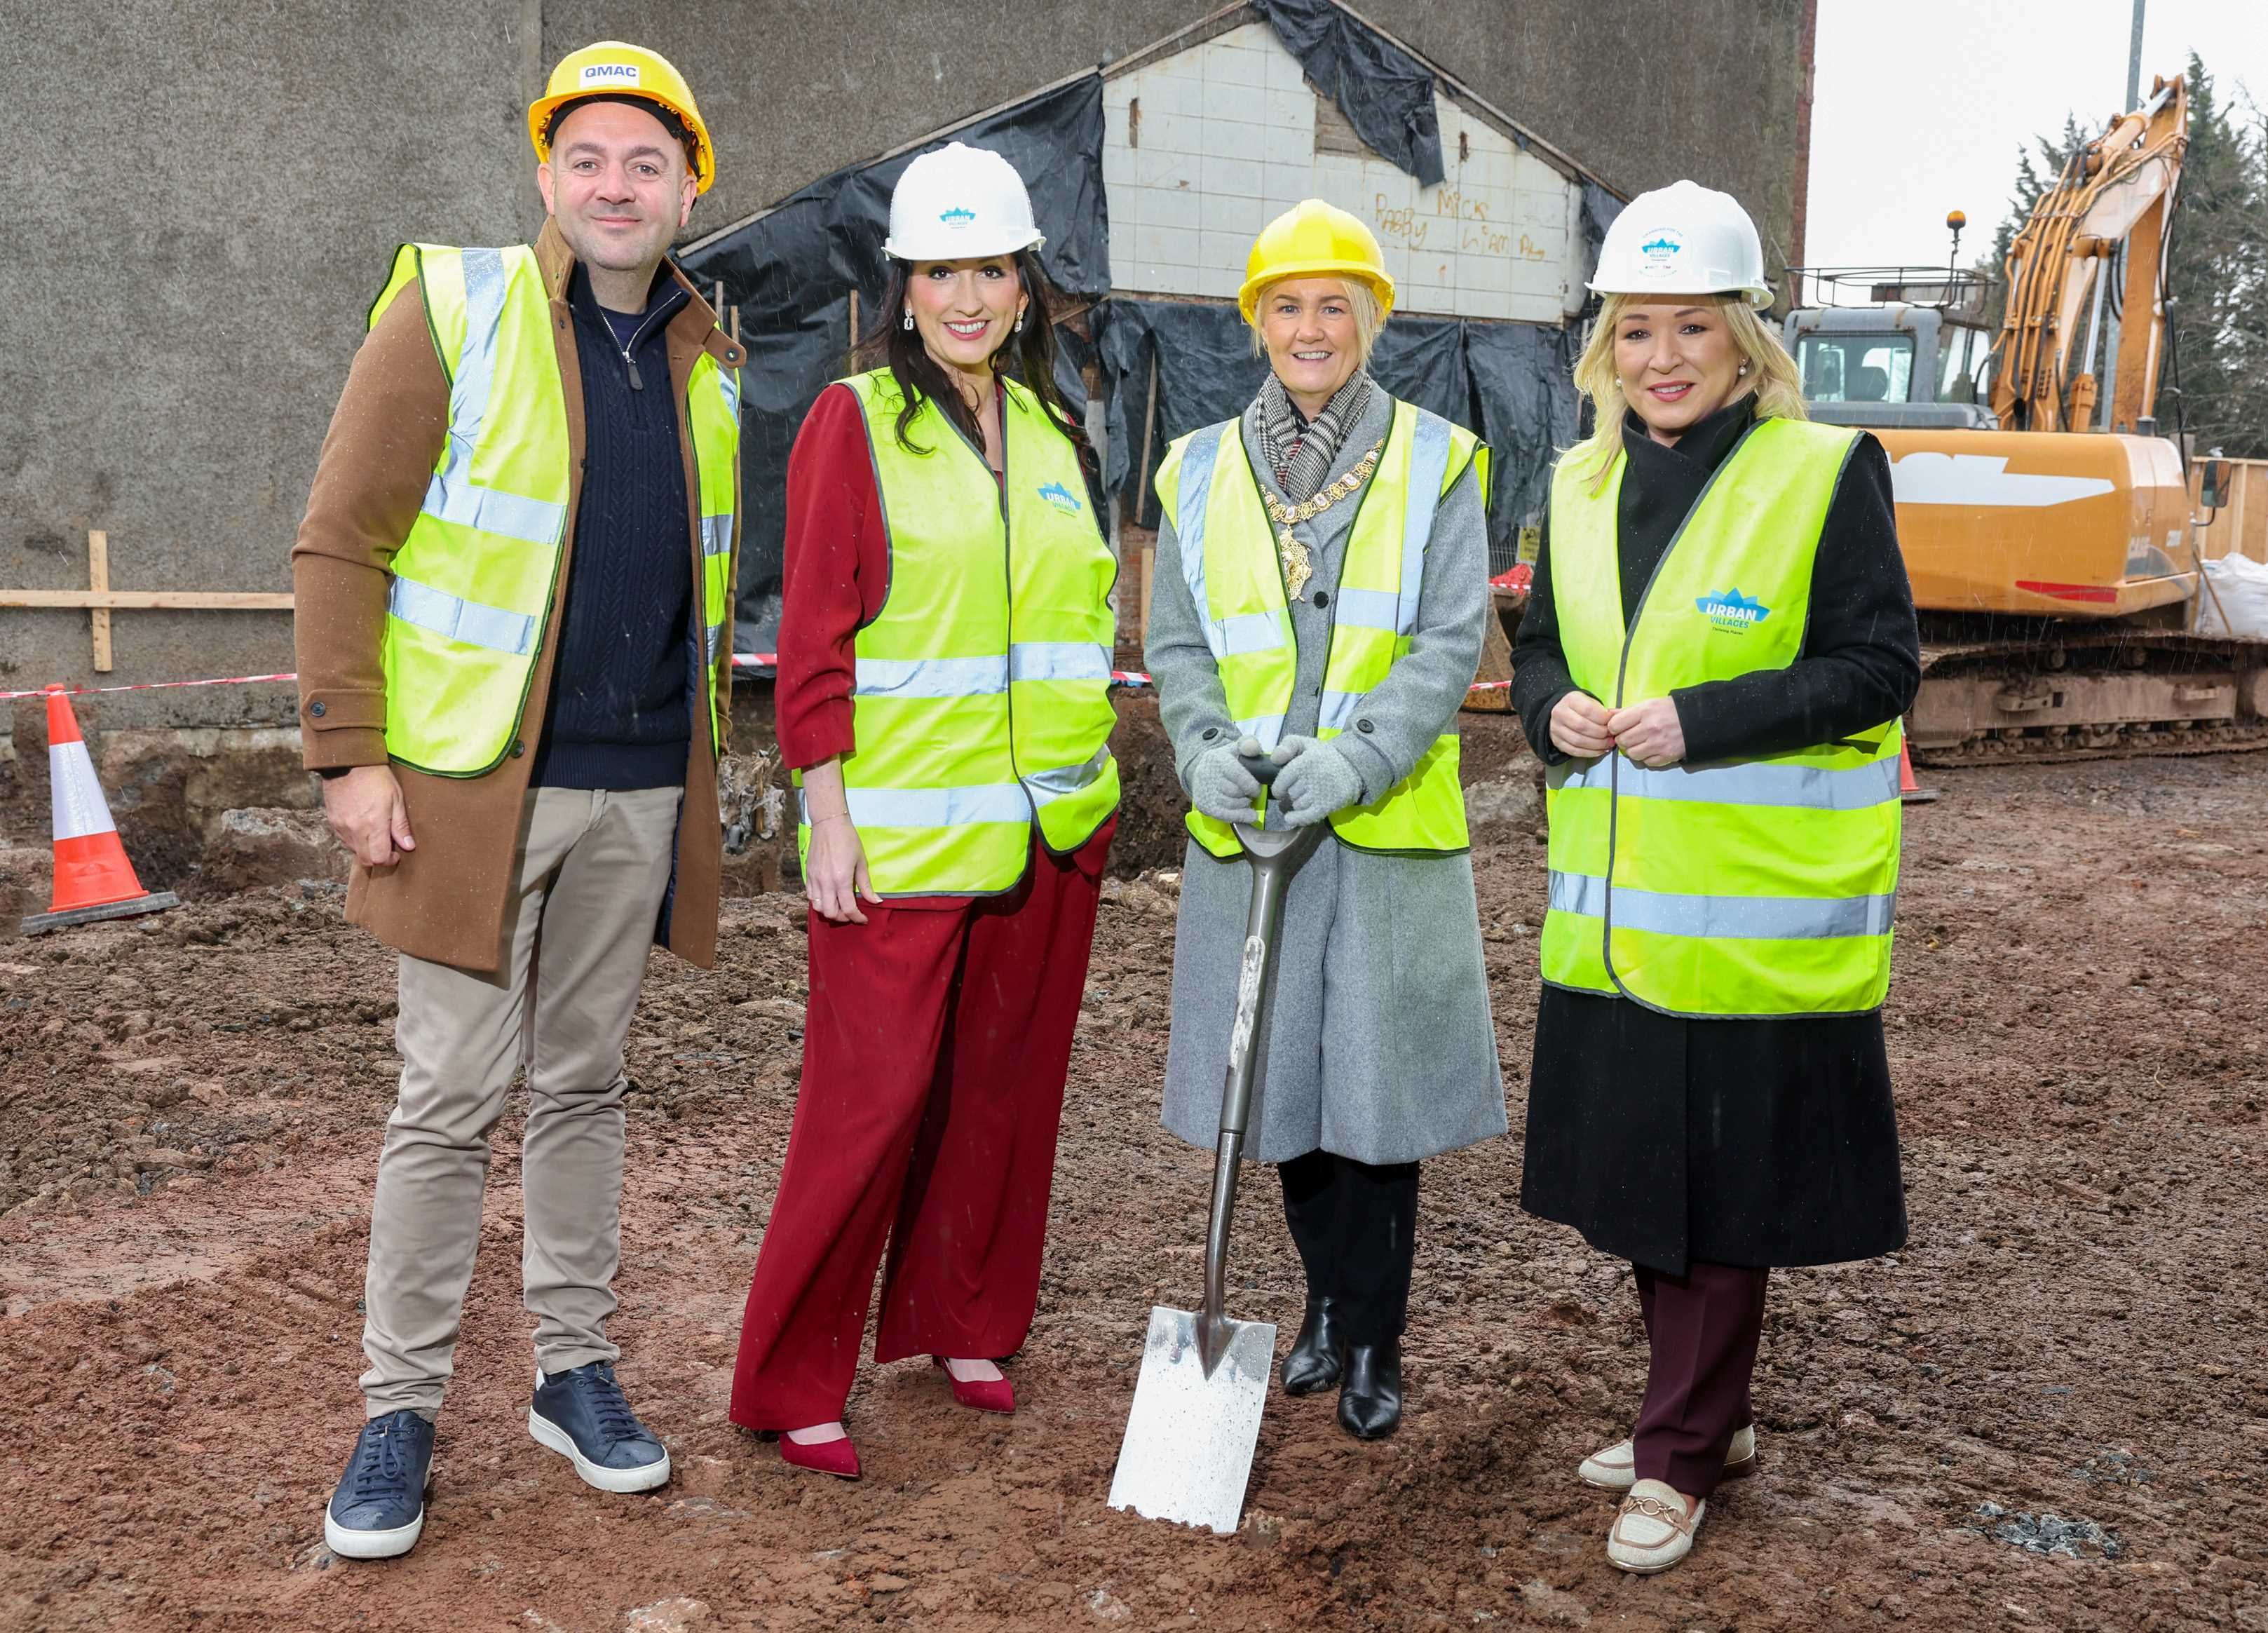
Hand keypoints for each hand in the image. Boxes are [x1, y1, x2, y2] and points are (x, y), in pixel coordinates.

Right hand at [321, 764, 413, 866]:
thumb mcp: (396, 799)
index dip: (389, 860)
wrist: (348, 763)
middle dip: (378, 858)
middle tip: (387, 847)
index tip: (396, 853)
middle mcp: (355, 830)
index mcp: (373, 825)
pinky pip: (345, 840)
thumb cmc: (376, 778)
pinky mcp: (333, 821)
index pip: (378, 858)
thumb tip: (408, 846)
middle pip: (365, 859)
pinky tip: (363, 827)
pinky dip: (355, 840)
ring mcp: (341, 826)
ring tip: (375, 834)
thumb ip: (401, 825)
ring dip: (366, 849)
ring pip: (354, 850)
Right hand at [799, 755, 879, 923]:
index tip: (863, 919)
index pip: (848, 908)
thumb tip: (876, 901)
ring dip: (829, 911)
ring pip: (818, 907)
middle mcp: (825, 882)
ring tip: (839, 907)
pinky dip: (819, 902)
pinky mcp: (808, 875)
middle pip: (831, 912)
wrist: (829, 824)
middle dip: (843, 918)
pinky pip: (810, 896)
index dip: (857, 918)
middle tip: (851, 914)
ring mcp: (814, 879)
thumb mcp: (861, 862)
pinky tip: (828, 898)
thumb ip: (866, 885)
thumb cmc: (848, 840)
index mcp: (841, 879)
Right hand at [1189, 736, 1267, 821]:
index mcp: (1217, 758)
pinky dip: (1240, 816)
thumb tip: (1253, 749)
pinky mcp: (1203, 805)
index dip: (1251, 785)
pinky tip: (1250, 815)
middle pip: (1236, 792)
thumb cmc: (1227, 760)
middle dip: (1247, 794)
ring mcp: (1204, 791)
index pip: (1237, 774)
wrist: (1204, 771)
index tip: (1256, 789)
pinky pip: (1225, 815)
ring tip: (1244, 799)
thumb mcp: (1237, 748)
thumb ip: (1249, 744)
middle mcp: (1207, 774)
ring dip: (1243, 804)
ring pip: (1232, 804)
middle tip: (1249, 793)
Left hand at [1269, 736, 1364, 827]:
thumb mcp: (1306, 744)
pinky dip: (1296, 818)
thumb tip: (1274, 759)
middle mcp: (1313, 778)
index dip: (1279, 787)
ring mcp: (1320, 793)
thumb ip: (1287, 745)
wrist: (1353, 767)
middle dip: (1290, 794)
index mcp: (1305, 762)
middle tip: (1298, 790)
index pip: (1282, 781)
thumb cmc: (1324, 756)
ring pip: (1297, 805)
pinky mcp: (1328, 805)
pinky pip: (1306, 816)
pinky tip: (1291, 818)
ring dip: (1297, 804)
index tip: (1281, 788)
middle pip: (1290, 794)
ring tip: (1304, 797)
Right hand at [1549, 691, 1616, 758]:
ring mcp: (1556, 729)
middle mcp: (1560, 714)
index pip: (1587, 710)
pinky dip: (1590, 752)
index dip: (1603, 718)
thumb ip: (1603, 710)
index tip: (1612, 722)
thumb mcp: (1591, 701)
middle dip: (1601, 733)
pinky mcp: (1557, 742)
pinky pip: (1574, 751)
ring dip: (1597, 745)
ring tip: (1608, 743)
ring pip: (1578, 741)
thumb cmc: (1581, 708)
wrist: (1563, 713)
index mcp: (1570, 700)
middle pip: (1582, 726)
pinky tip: (1600, 750)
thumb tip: (1616, 718)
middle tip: (1612, 735)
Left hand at [1605, 697, 1685, 767]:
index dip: (1614, 727)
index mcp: (1644, 712)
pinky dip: (1646, 757)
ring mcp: (1658, 744)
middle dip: (1623, 739)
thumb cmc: (1669, 710)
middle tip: (1630, 736)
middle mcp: (1650, 728)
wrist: (1697, 720)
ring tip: (1640, 743)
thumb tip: (1607, 714)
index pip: (1615, 725)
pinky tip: (1651, 749)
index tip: (1619, 727)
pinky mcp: (1666, 756)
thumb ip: (1627, 711)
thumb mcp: (1649, 704)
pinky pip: (1646, 762)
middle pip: (1622, 741)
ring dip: (1633, 750)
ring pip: (1632, 754)